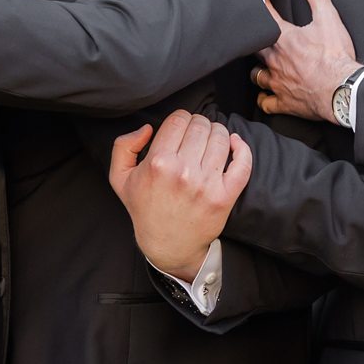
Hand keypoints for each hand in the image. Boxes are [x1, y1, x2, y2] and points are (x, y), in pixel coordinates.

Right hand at [107, 112, 252, 282]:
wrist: (168, 245)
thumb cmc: (145, 208)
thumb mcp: (120, 178)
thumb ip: (124, 146)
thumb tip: (147, 128)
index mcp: (157, 163)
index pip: (178, 119)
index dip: (181, 118)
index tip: (181, 127)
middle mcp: (183, 172)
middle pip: (201, 125)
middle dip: (199, 124)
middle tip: (197, 134)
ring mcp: (206, 184)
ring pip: (221, 138)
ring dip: (218, 133)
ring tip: (212, 140)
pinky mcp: (225, 196)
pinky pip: (243, 163)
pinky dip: (242, 148)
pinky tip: (235, 144)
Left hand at [253, 0, 360, 121]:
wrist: (342, 89)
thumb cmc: (335, 57)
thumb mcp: (329, 18)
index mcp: (284, 39)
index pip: (267, 18)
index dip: (263, 7)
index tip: (261, 1)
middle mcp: (275, 61)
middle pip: (255, 48)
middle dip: (255, 40)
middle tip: (257, 35)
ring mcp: (278, 82)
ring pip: (257, 75)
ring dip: (257, 70)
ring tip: (260, 66)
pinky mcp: (284, 101)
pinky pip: (266, 102)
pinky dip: (264, 99)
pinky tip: (264, 97)